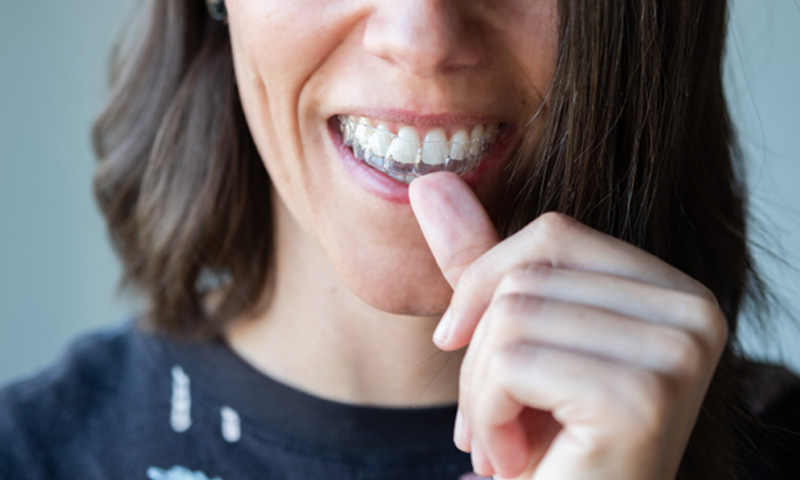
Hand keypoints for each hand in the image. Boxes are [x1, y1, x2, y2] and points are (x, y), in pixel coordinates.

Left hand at [409, 173, 726, 479]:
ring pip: (511, 316)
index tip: (460, 344)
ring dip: (481, 392)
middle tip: (494, 418)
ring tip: (507, 439)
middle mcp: (694, 313)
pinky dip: (488, 415)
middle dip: (480, 355)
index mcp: (675, 292)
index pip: (553, 235)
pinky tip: (516, 458)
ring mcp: (676, 353)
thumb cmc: (552, 444)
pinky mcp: (642, 397)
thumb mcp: (520, 343)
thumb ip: (484, 266)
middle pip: (526, 276)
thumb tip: (428, 185)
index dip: (484, 285)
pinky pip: (511, 362)